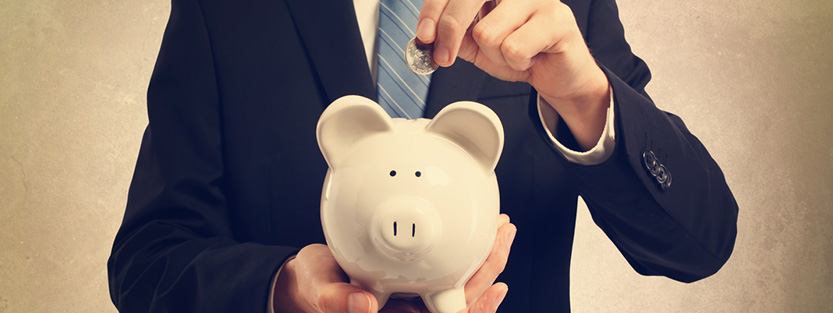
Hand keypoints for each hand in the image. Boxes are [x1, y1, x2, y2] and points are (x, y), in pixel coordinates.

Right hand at [273, 214, 516, 312]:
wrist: (309, 276)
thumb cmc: (314, 288)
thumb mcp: (320, 292)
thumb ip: (337, 301)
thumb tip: (363, 306)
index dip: (475, 308)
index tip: (495, 288)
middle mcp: (413, 308)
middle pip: (462, 299)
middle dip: (488, 271)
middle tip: (502, 238)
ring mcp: (416, 294)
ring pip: (461, 283)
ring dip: (484, 259)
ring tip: (500, 231)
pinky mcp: (415, 275)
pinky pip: (449, 267)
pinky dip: (467, 251)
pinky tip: (480, 235)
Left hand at [417, 0, 609, 149]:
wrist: (558, 74)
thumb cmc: (521, 52)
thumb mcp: (477, 45)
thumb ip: (454, 36)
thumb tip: (427, 38)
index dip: (434, 10)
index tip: (424, 35)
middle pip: (467, 1)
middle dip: (450, 32)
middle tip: (444, 57)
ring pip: (488, 32)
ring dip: (495, 55)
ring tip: (513, 53)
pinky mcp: (558, 19)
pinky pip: (514, 48)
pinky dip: (516, 63)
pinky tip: (530, 57)